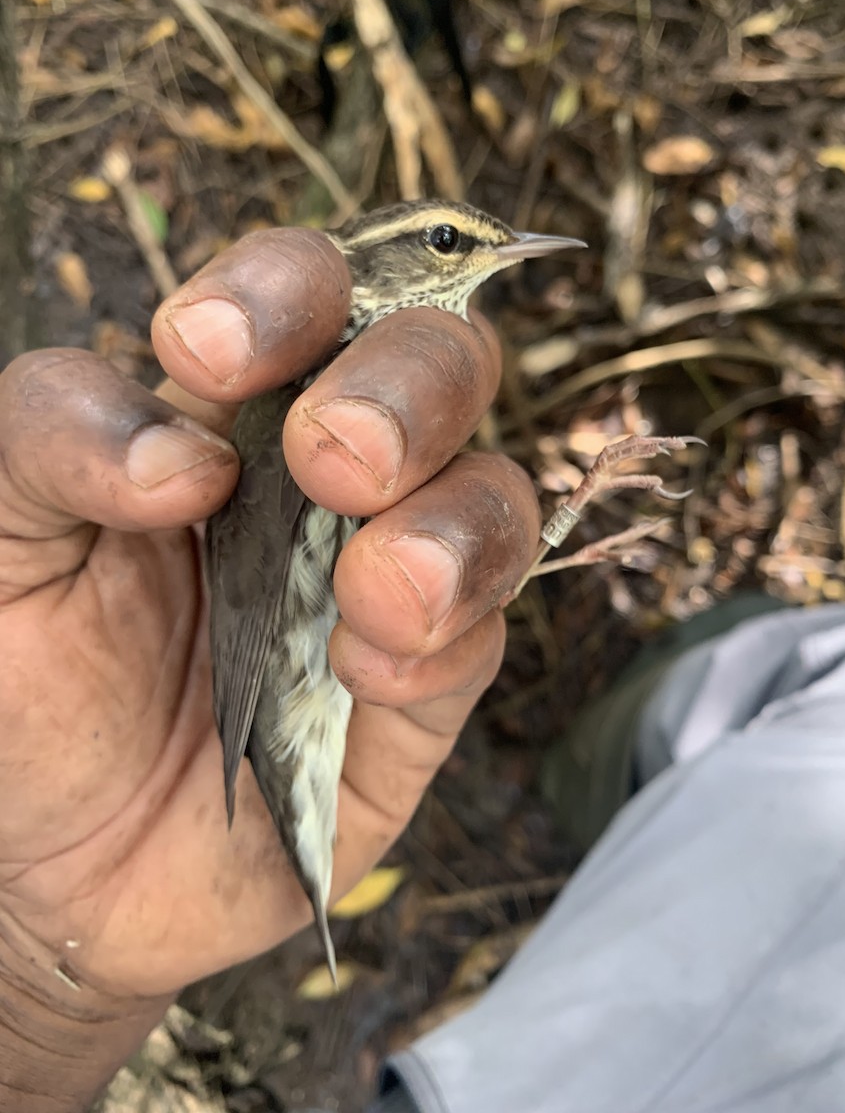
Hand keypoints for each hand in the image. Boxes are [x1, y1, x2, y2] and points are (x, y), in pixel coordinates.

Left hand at [0, 229, 538, 1109]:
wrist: (50, 861)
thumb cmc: (22, 677)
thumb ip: (54, 436)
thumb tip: (192, 453)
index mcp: (233, 410)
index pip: (307, 288)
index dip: (284, 291)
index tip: (207, 356)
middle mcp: (331, 477)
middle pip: (441, 362)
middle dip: (404, 392)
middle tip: (332, 460)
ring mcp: (389, 578)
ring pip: (493, 493)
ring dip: (450, 525)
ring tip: (369, 593)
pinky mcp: (424, 689)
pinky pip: (484, 639)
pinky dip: (444, 644)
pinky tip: (362, 676)